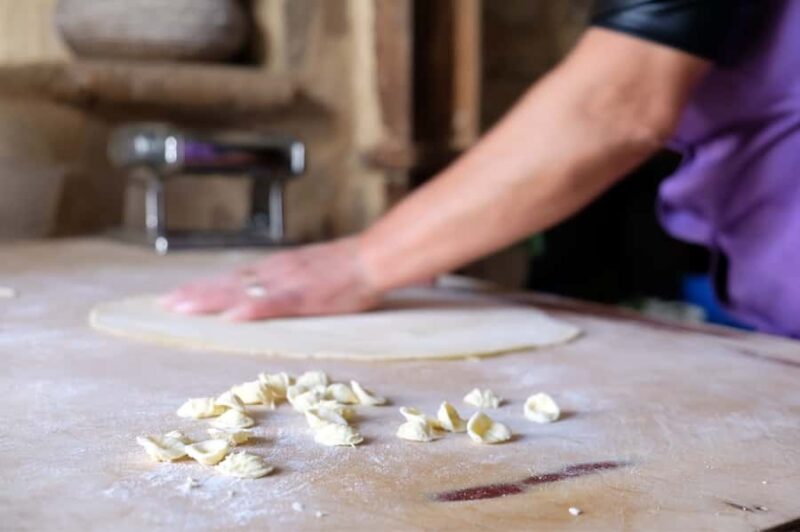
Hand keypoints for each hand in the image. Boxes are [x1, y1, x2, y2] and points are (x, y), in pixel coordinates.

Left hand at [160, 237, 381, 320]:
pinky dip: (251, 309)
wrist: (371, 258)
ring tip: (181, 307)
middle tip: (164, 304)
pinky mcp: (304, 296)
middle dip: (195, 294)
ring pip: (241, 291)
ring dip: (210, 299)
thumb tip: (265, 292)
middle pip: (228, 284)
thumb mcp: (309, 270)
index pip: (232, 279)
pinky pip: (274, 303)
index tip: (178, 296)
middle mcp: (274, 272)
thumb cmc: (347, 269)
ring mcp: (287, 283)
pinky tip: (231, 316)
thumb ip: (286, 281)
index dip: (204, 288)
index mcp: (276, 269)